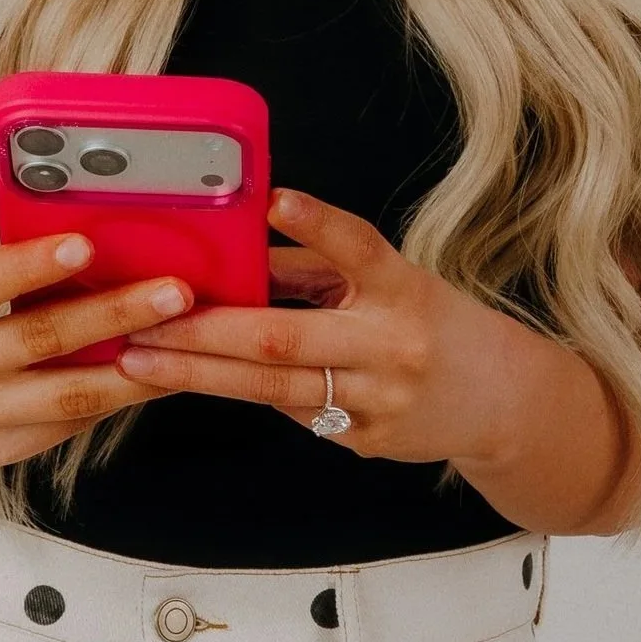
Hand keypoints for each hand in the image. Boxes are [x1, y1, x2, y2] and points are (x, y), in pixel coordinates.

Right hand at [0, 207, 192, 471]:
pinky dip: (113, 398)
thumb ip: (0, 232)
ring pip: (61, 396)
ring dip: (130, 368)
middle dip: (112, 314)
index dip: (30, 265)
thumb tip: (75, 203)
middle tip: (173, 292)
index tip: (87, 244)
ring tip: (181, 337)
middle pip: (33, 341)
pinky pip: (64, 426)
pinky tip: (152, 370)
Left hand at [114, 188, 522, 464]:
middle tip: (144, 318)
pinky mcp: (365, 442)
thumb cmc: (433, 326)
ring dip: (198, 374)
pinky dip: (244, 394)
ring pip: (273, 390)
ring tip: (140, 359)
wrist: (501, 401)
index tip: (274, 199)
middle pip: (286, 338)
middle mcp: (392, 346)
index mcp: (404, 289)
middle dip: (205, 330)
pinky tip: (193, 383)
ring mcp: (378, 402)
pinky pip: (294, 415)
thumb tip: (242, 252)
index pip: (360, 248)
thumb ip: (318, 268)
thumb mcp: (391, 282)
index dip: (318, 223)